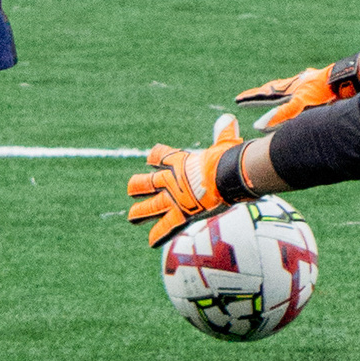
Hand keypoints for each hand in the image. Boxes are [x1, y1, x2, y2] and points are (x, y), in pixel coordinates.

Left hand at [128, 115, 244, 244]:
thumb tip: (228, 118)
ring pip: (150, 207)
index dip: (154, 157)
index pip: (158, 156)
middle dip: (138, 186)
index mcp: (179, 162)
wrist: (228, 176)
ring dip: (140, 212)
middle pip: (146, 183)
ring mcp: (174, 199)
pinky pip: (167, 227)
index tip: (150, 159)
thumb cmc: (227, 158)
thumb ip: (223, 133)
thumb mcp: (224, 144)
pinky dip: (160, 235)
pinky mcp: (182, 214)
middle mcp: (171, 180)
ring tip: (132, 217)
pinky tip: (151, 242)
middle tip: (132, 189)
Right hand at [236, 57, 359, 128]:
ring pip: (288, 88)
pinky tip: (302, 88)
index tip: (237, 100)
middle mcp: (296, 84)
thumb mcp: (300, 105)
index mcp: (288, 89)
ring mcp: (307, 83)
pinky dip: (296, 90)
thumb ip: (281, 115)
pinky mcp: (318, 84)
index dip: (250, 98)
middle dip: (261, 94)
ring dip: (278, 91)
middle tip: (249, 96)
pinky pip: (302, 88)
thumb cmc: (324, 92)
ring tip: (272, 92)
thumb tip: (259, 125)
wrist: (346, 79)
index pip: (264, 94)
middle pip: (274, 89)